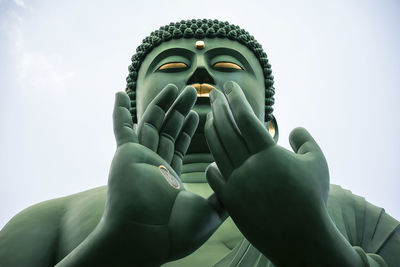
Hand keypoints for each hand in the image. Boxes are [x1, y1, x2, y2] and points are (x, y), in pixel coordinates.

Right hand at [101, 92, 223, 265]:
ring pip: (151, 122)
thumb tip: (236, 188)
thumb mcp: (209, 213)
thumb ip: (221, 197)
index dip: (189, 129)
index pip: (179, 146)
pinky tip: (120, 93)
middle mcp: (154, 165)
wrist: (147, 239)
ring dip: (162, 103)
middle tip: (193, 91)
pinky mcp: (126, 153)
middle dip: (181, 109)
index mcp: (170, 177)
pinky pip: (121, 128)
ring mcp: (139, 158)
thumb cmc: (176, 232)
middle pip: (168, 129)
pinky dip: (120, 111)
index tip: (199, 113)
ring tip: (176, 86)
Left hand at [205, 81, 332, 265]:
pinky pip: (214, 176)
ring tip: (211, 117)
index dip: (236, 99)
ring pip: (217, 150)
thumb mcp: (318, 163)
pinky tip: (214, 156)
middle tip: (213, 94)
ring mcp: (236, 184)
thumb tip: (294, 128)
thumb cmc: (313, 198)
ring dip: (212, 130)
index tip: (229, 86)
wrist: (300, 237)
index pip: (246, 118)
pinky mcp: (230, 201)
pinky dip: (213, 163)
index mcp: (268, 153)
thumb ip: (307, 141)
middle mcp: (248, 166)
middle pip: (226, 129)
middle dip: (218, 108)